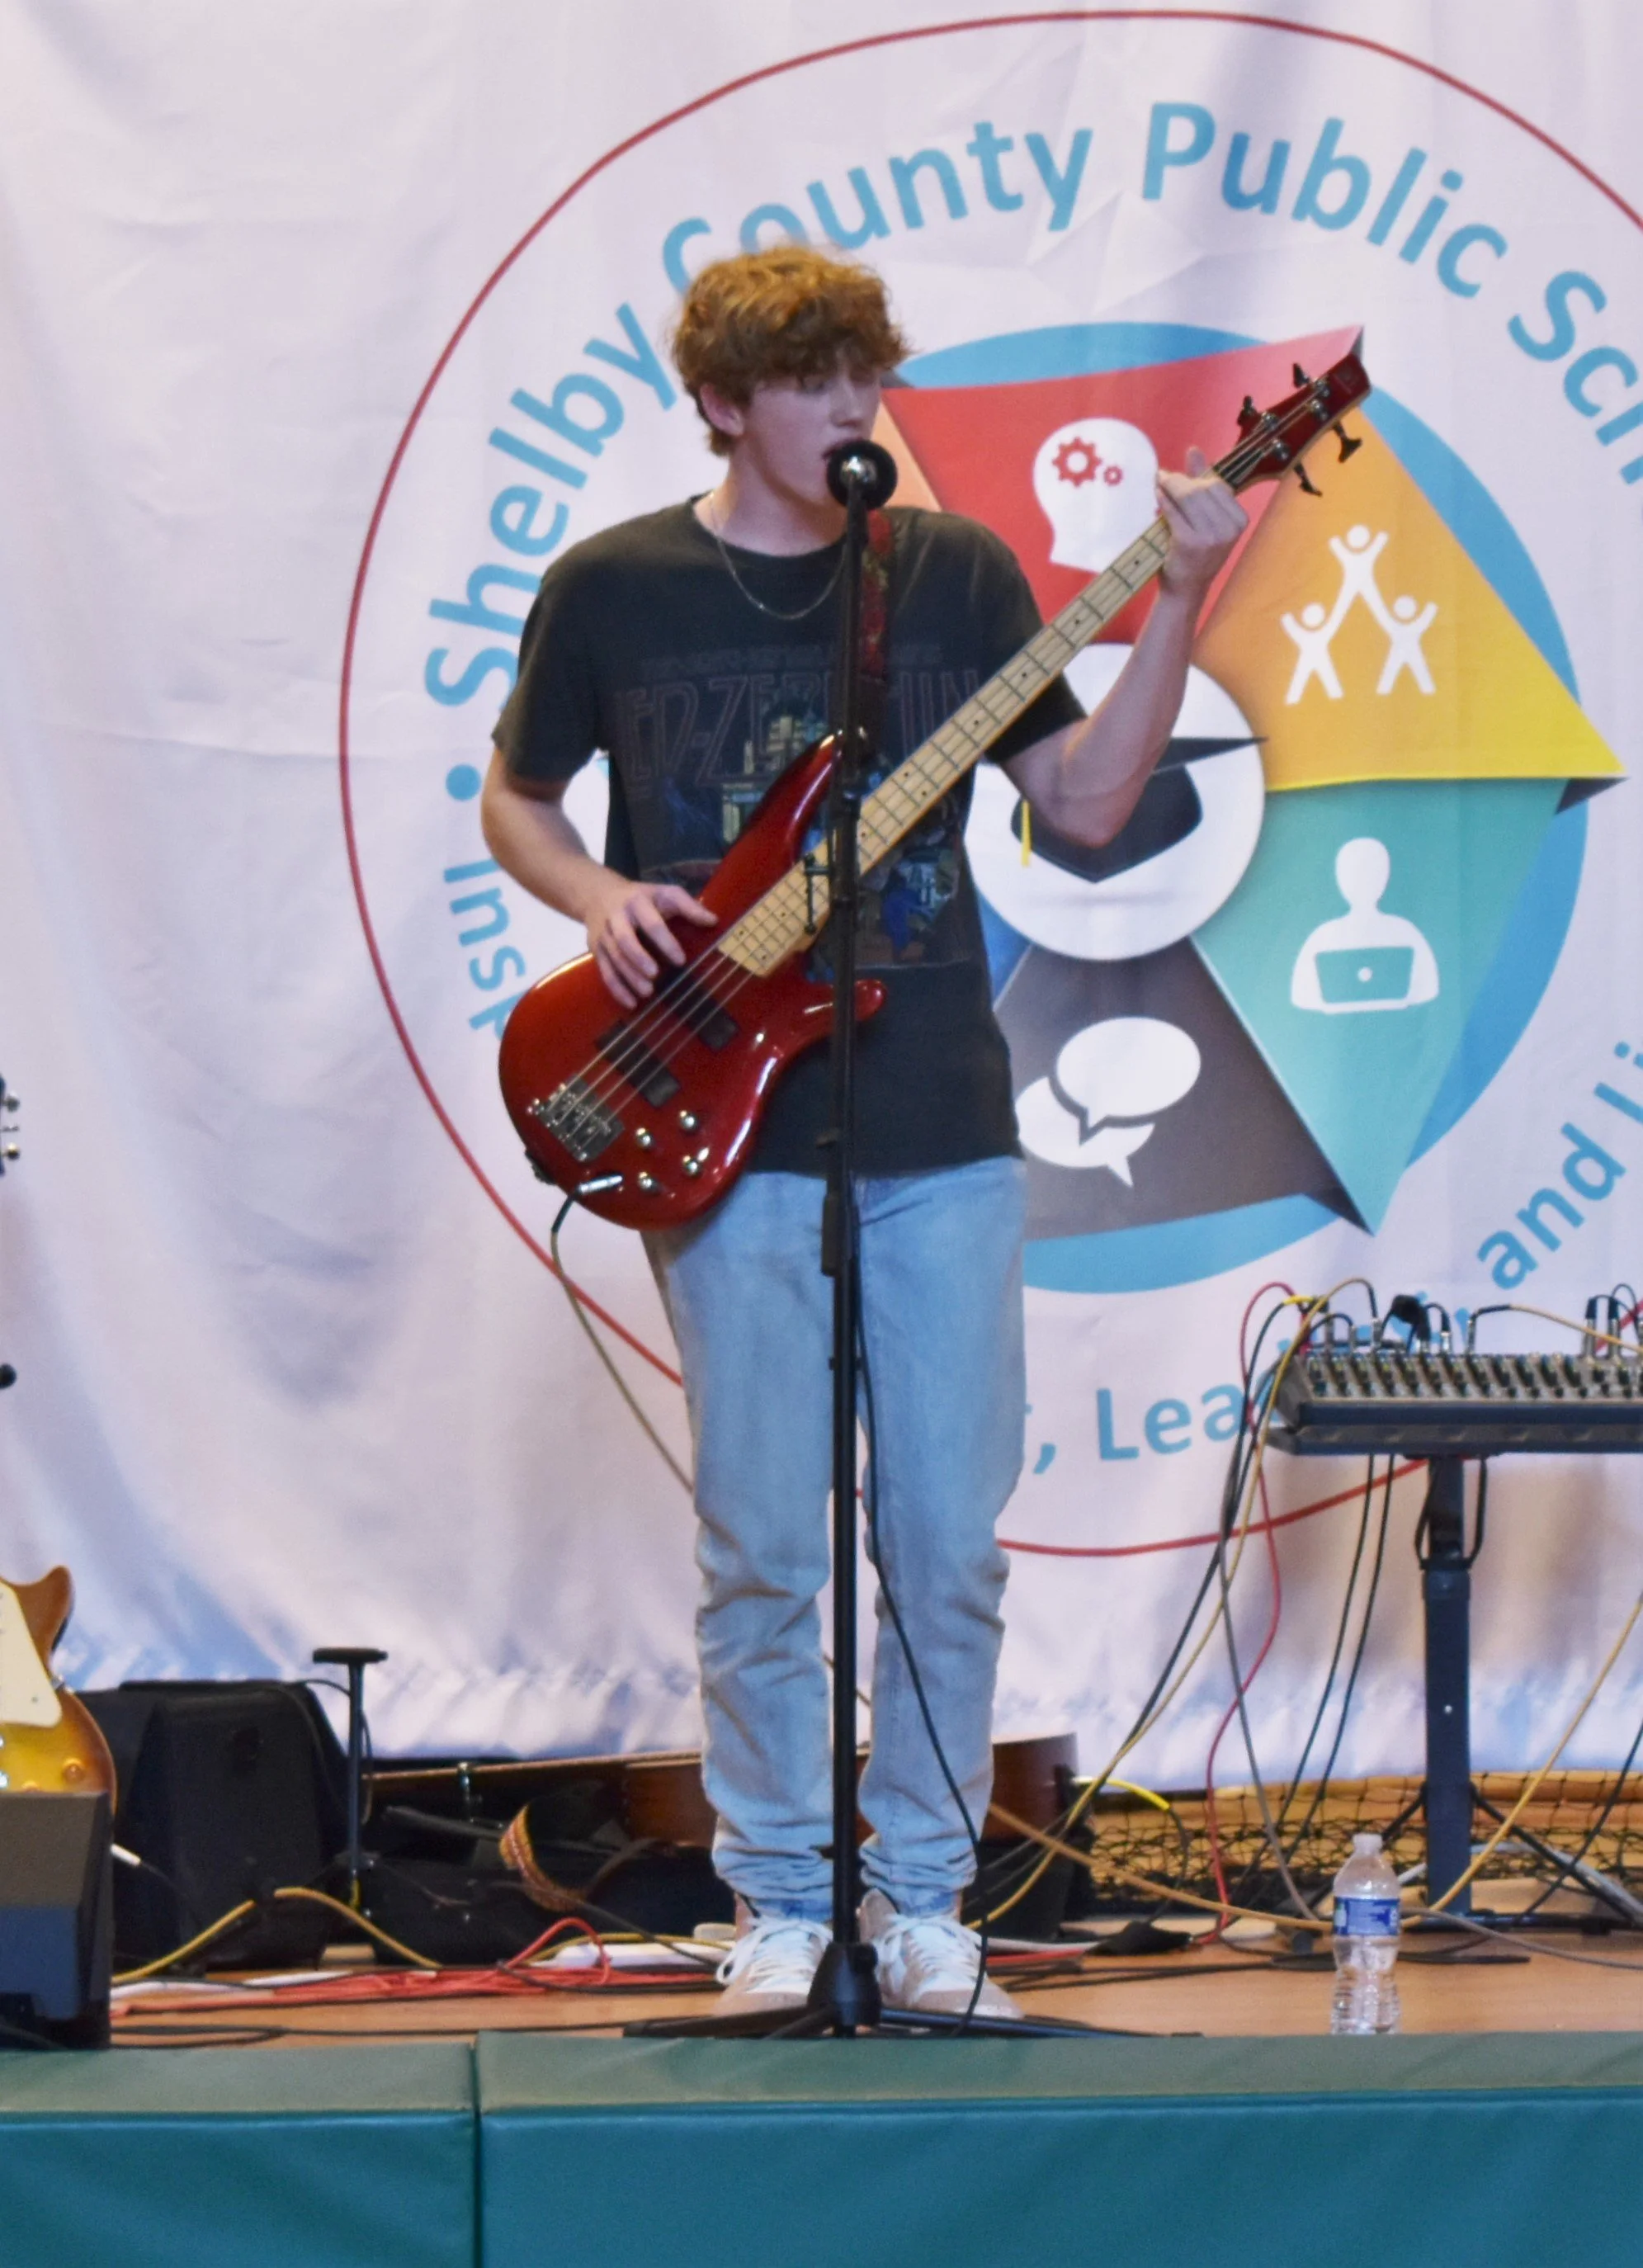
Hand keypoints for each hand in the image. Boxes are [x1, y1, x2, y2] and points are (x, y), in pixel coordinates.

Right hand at [583, 873, 715, 1008]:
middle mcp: (617, 917)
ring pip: (614, 957)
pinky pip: (604, 970)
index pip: (651, 923)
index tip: (681, 960)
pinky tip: (631, 1002)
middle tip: (655, 975)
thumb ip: (689, 906)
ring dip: (629, 976)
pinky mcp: (595, 949)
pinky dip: (616, 988)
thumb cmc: (642, 897)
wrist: (597, 894)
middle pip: (625, 939)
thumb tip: (714, 921)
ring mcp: (603, 934)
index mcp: (637, 902)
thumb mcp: (664, 893)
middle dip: (639, 958)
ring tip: (647, 992)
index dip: (665, 941)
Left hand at [1156, 445, 1247, 603]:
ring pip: (1188, 497)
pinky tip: (1157, 498)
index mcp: (1239, 519)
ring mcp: (1212, 537)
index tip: (1177, 477)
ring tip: (1159, 486)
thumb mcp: (1206, 518)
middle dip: (1179, 481)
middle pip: (1202, 489)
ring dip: (1169, 488)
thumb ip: (1202, 483)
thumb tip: (1194, 450)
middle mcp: (1230, 528)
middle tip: (1162, 478)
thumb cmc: (1196, 552)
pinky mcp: (1191, 543)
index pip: (1217, 486)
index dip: (1195, 477)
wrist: (1186, 589)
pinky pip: (1174, 512)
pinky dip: (1164, 501)